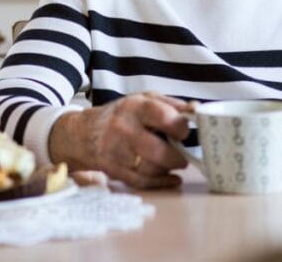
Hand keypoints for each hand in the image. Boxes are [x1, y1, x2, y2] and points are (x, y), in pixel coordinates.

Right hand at [48, 92, 191, 188]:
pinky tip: (171, 177)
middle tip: (182, 154)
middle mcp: (123, 129)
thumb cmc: (122, 115)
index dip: (181, 127)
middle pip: (160, 151)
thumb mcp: (144, 99)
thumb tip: (197, 110)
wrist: (84, 133)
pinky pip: (143, 182)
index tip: (184, 132)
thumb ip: (171, 105)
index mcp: (134, 107)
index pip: (164, 117)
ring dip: (168, 168)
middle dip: (178, 156)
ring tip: (171, 161)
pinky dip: (161, 182)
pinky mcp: (114, 171)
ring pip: (152, 169)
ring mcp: (117, 152)